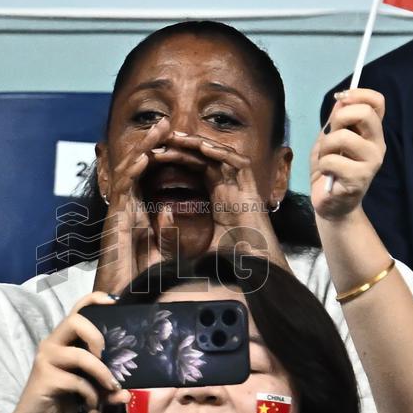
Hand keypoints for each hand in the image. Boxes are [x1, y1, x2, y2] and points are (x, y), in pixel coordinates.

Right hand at [15, 292, 130, 412]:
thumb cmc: (63, 401)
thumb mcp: (91, 392)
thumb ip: (108, 389)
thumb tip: (127, 393)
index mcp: (63, 340)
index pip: (76, 310)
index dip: (94, 300)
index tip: (114, 302)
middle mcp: (52, 344)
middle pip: (75, 320)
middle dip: (97, 336)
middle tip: (108, 357)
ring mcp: (46, 360)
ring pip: (80, 355)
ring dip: (102, 373)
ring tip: (111, 388)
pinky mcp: (44, 378)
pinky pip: (76, 381)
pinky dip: (91, 394)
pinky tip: (91, 404)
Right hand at [94, 120, 168, 293]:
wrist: (118, 305)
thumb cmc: (139, 286)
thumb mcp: (162, 255)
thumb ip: (167, 234)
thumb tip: (170, 213)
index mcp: (137, 215)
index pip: (148, 177)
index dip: (160, 156)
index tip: (176, 140)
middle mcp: (126, 210)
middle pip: (136, 168)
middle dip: (150, 143)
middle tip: (166, 123)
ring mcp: (118, 215)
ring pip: (127, 173)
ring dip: (142, 149)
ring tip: (158, 129)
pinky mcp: (114, 223)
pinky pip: (122, 193)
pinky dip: (131, 174)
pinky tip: (144, 158)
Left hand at [166, 133, 272, 256]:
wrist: (255, 275)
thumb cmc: (232, 265)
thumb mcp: (197, 246)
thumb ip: (182, 236)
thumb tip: (159, 230)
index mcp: (219, 199)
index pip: (198, 169)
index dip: (180, 158)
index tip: (157, 154)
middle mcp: (231, 190)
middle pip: (207, 159)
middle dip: (186, 147)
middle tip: (163, 138)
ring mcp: (242, 190)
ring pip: (221, 156)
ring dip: (200, 144)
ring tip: (177, 137)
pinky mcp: (252, 193)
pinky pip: (239, 164)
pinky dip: (222, 153)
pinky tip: (202, 146)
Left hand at [311, 89, 385, 220]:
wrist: (330, 203)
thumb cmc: (331, 169)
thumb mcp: (329, 139)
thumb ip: (337, 120)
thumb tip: (342, 98)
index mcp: (372, 132)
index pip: (377, 102)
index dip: (358, 94)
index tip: (341, 99)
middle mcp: (377, 144)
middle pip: (363, 113)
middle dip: (338, 119)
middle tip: (331, 136)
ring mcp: (371, 162)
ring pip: (342, 137)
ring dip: (325, 147)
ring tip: (327, 160)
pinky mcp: (359, 179)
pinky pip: (332, 160)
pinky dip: (323, 166)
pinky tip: (328, 175)